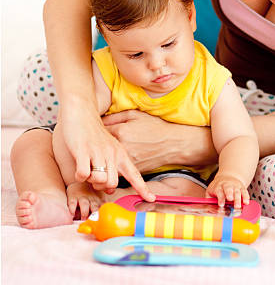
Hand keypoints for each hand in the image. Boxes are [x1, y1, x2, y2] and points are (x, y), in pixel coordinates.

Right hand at [61, 108, 154, 201]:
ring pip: (99, 180)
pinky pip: (83, 174)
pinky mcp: (83, 150)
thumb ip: (113, 166)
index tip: (151, 199)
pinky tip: (79, 167)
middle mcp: (111, 153)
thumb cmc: (94, 132)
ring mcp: (98, 152)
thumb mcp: (109, 147)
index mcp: (120, 152)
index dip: (142, 188)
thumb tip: (110, 188)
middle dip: (102, 186)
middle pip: (112, 183)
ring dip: (91, 180)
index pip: (134, 174)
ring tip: (87, 169)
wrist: (82, 111)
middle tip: (95, 175)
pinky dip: (80, 176)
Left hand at [102, 109, 216, 172]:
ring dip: (103, 160)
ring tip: (101, 155)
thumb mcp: (135, 115)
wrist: (173, 143)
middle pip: (99, 151)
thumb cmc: (154, 126)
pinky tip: (114, 161)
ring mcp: (126, 161)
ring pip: (107, 163)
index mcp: (120, 132)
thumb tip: (99, 120)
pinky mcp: (132, 170)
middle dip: (95, 150)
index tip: (90, 133)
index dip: (93, 134)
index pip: (97, 134)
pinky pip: (117, 169)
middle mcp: (121, 148)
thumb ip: (115, 117)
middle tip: (92, 146)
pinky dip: (114, 166)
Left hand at [206, 172, 249, 208]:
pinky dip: (246, 197)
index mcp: (218, 186)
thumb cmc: (217, 187)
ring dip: (238, 199)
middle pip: (229, 189)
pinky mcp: (241, 187)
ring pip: (237, 191)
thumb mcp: (210, 191)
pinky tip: (246, 203)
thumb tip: (207, 208)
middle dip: (230, 194)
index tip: (221, 204)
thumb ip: (208, 199)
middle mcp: (227, 185)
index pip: (219, 191)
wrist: (227, 177)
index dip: (220, 198)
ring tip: (238, 206)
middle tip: (230, 200)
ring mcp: (235, 186)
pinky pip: (244, 192)